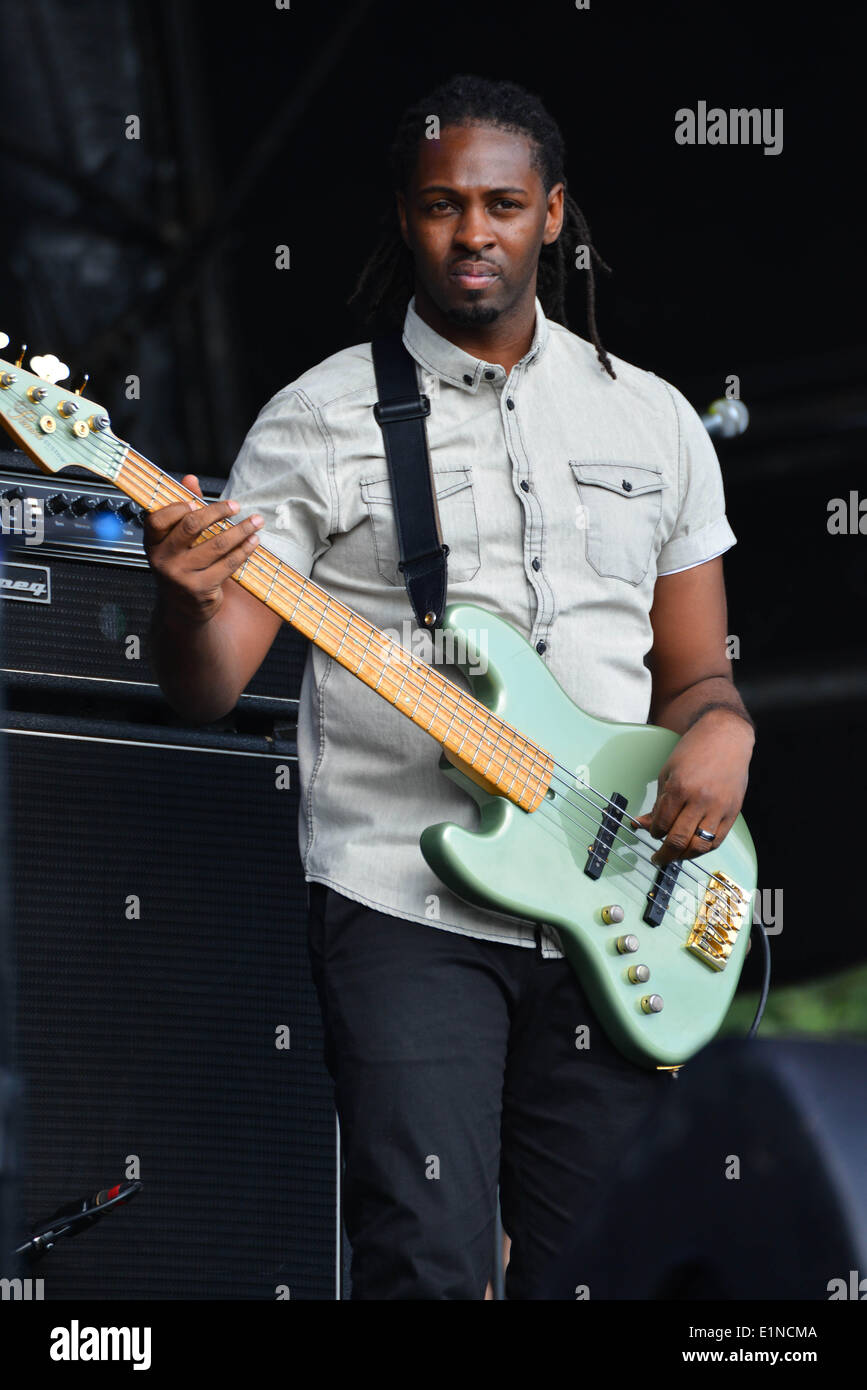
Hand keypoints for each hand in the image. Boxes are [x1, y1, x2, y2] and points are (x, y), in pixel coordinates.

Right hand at [142, 474, 264, 624]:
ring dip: (241, 530)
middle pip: (191, 526)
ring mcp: (181, 576)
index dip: (177, 507)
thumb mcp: (175, 541)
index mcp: (152, 544)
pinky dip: (244, 550)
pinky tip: (254, 541)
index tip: (196, 501)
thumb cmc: (181, 567)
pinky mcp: (201, 588)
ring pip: (217, 544)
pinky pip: (228, 563)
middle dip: (218, 511)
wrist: (183, 609)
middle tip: (236, 506)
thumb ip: (183, 511)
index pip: (158, 519)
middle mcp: (163, 560)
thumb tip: (190, 478)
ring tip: (256, 522)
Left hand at [630, 708, 753, 866]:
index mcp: (680, 788)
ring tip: (675, 856)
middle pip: (679, 840)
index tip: (651, 832)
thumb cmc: (694, 751)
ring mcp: (719, 807)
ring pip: (700, 846)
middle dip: (665, 854)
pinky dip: (704, 849)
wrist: (725, 737)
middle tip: (657, 858)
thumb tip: (642, 824)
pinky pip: (717, 840)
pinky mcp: (733, 811)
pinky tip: (694, 848)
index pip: (662, 824)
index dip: (653, 832)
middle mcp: (701, 800)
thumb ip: (657, 803)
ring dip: (684, 856)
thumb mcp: (667, 773)